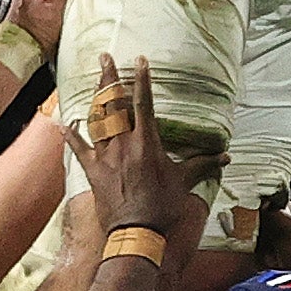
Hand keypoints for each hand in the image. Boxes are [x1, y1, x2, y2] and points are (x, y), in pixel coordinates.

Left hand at [69, 55, 204, 252]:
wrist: (135, 231)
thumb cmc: (162, 207)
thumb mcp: (184, 183)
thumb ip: (203, 165)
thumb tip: (226, 157)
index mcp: (146, 143)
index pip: (143, 103)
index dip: (142, 80)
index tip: (140, 60)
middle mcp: (123, 144)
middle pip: (114, 104)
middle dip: (110, 79)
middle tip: (105, 58)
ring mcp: (105, 156)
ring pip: (97, 120)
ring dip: (95, 99)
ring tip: (95, 81)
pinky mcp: (92, 170)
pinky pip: (79, 149)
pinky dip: (71, 135)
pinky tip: (65, 123)